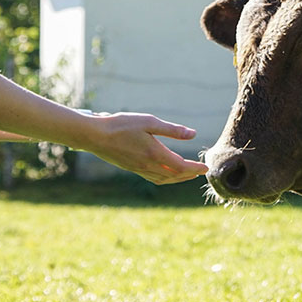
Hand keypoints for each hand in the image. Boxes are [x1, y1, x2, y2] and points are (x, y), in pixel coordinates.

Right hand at [80, 112, 208, 184]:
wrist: (95, 136)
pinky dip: (165, 178)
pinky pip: (153, 178)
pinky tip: (166, 173)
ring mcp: (139, 169)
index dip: (195, 168)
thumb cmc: (121, 125)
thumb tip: (193, 134)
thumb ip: (172, 130)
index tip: (206, 167)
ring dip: (178, 178)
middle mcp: (148, 165)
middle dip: (189, 175)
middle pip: (175, 175)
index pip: (181, 166)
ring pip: (164, 179)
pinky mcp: (132, 168)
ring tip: (187, 175)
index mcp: (155, 154)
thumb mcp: (149, 122)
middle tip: (200, 172)